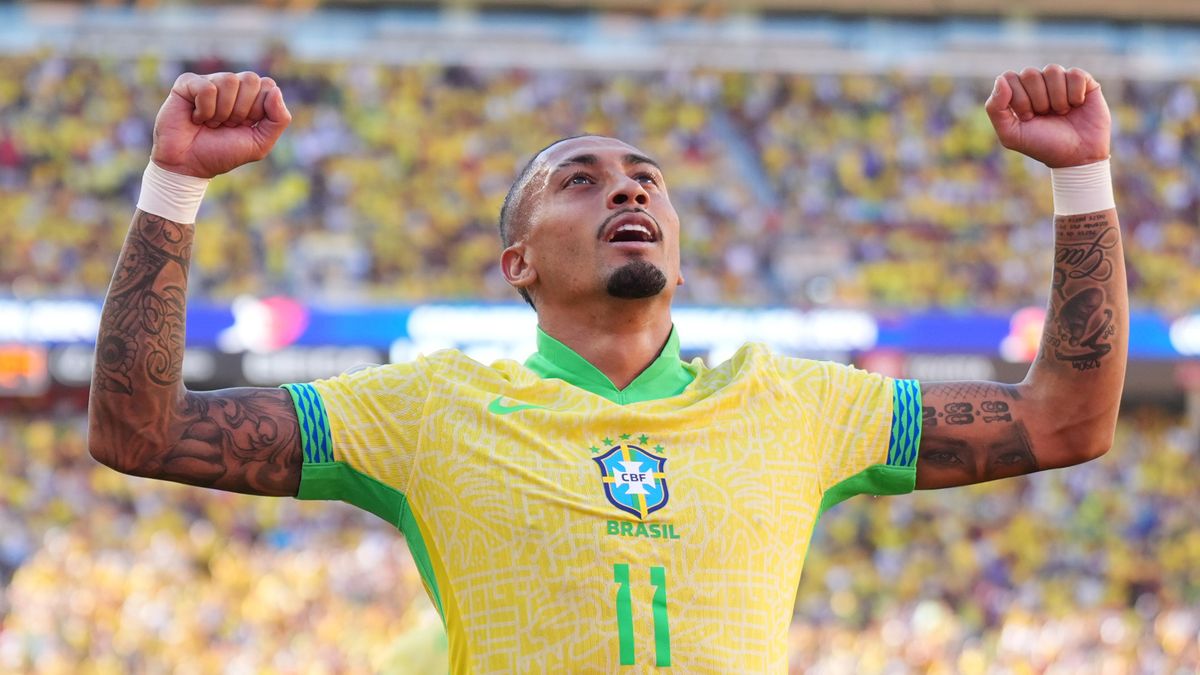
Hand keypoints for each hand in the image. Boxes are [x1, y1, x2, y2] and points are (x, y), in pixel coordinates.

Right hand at [151, 71, 291, 178]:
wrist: (189, 165)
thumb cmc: (223, 153)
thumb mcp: (260, 143)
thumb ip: (278, 120)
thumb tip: (276, 90)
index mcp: (250, 97)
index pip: (268, 86)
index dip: (259, 109)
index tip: (245, 125)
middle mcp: (231, 86)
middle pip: (251, 79)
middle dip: (242, 110)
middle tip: (228, 125)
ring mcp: (209, 81)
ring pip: (229, 80)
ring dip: (222, 111)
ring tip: (212, 123)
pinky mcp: (187, 83)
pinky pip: (207, 88)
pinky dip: (205, 110)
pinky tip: (197, 118)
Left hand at [985, 65, 1109, 167]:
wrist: (1077, 156)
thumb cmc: (1042, 145)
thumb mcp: (1011, 134)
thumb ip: (995, 108)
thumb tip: (1000, 79)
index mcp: (1018, 93)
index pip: (1009, 78)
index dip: (1018, 99)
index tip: (1027, 118)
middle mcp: (1038, 83)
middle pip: (1029, 73)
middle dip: (1037, 100)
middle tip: (1044, 116)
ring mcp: (1060, 80)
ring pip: (1052, 70)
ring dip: (1057, 98)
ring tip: (1061, 113)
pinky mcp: (1083, 80)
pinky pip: (1075, 74)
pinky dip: (1075, 94)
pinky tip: (1077, 105)